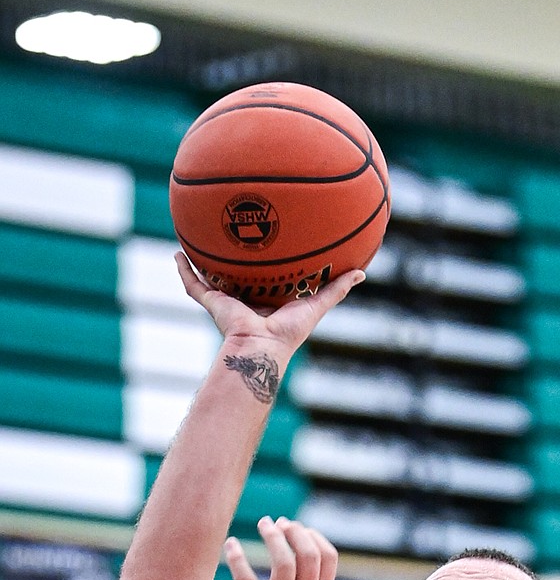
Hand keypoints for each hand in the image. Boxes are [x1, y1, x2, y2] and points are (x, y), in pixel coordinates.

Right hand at [176, 251, 363, 361]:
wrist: (263, 346)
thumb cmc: (290, 331)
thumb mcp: (317, 304)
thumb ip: (337, 289)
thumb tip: (362, 273)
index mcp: (269, 301)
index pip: (268, 279)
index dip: (267, 264)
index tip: (268, 244)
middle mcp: (246, 300)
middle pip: (238, 277)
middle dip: (234, 260)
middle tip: (231, 233)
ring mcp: (227, 301)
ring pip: (212, 278)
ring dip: (203, 261)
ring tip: (196, 237)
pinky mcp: (212, 303)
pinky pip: (193, 285)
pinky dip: (184, 270)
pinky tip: (177, 252)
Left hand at [226, 517, 337, 579]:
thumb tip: (299, 555)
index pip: (328, 557)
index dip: (312, 535)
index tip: (293, 528)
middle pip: (309, 555)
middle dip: (293, 531)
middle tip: (275, 524)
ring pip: (283, 563)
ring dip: (271, 537)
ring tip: (261, 526)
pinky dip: (237, 558)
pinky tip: (231, 545)